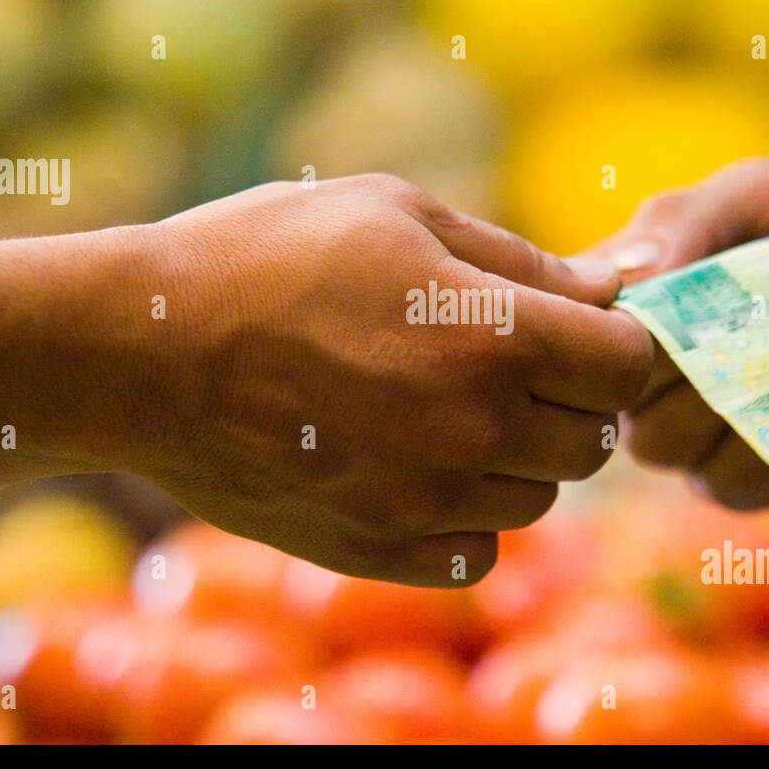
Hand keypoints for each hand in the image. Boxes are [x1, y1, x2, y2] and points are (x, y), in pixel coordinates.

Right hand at [0, 174, 652, 585]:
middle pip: (591, 439)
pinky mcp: (376, 551)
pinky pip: (476, 555)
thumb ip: (520, 260)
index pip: (628, 364)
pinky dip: (466, 517)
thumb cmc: (265, 257)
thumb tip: (613, 284)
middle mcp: (476, 432)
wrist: (140, 351)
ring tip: (446, 408)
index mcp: (496, 338)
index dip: (613, 340)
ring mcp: (426, 505)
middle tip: (507, 361)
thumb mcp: (397, 213)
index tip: (576, 329)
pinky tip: (418, 467)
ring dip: (515, 457)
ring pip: (536, 499)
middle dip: (567, 397)